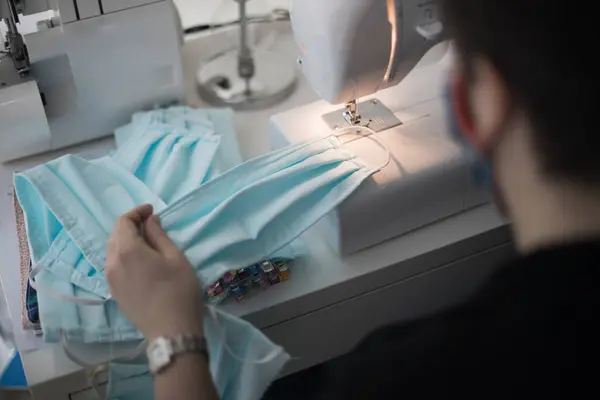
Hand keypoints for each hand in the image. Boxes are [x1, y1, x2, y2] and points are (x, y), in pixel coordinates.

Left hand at [106, 205, 204, 340]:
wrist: (170, 330)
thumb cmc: (178, 290)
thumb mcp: (174, 257)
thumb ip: (159, 235)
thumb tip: (150, 221)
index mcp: (127, 250)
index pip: (124, 221)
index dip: (137, 212)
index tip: (152, 210)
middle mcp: (112, 262)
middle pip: (115, 235)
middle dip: (130, 225)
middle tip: (151, 224)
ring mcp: (110, 279)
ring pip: (113, 251)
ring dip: (126, 241)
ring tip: (147, 242)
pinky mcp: (114, 292)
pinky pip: (114, 266)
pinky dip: (124, 256)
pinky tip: (140, 261)